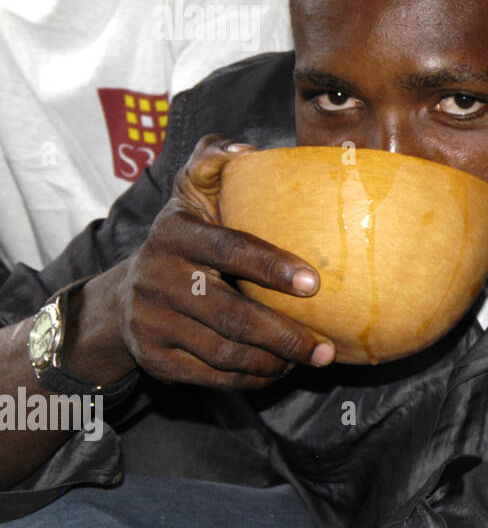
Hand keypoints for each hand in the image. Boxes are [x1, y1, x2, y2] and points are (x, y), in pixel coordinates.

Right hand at [117, 135, 334, 388]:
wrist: (121, 298)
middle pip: (231, 314)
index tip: (314, 283)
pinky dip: (250, 379)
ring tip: (312, 358)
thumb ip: (213, 161)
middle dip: (284, 334)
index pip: (228, 249)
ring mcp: (152, 323)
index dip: (271, 267)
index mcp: (176, 233)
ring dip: (274, 361)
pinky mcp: (154, 359)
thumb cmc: (184, 238)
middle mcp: (158, 279)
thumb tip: (245, 148)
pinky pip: (210, 376)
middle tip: (326, 345)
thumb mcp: (189, 193)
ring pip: (223, 352)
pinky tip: (279, 371)